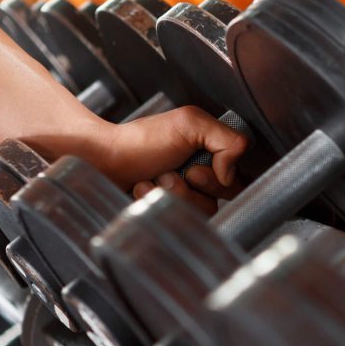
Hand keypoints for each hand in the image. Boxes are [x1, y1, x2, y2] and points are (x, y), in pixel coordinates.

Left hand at [89, 106, 248, 213]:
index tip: (194, 170)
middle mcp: (206, 180)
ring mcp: (188, 199)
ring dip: (172, 195)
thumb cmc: (143, 140)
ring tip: (152, 180)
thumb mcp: (190, 123)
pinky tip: (142, 191)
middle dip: (192, 188)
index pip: (240, 180)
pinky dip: (157, 204)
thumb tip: (231, 176)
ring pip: (202, 213)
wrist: (104, 158)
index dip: (219, 181)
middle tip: (168, 172)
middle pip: (223, 201)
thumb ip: (228, 140)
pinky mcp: (172, 215)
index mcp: (215, 157)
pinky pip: (179, 222)